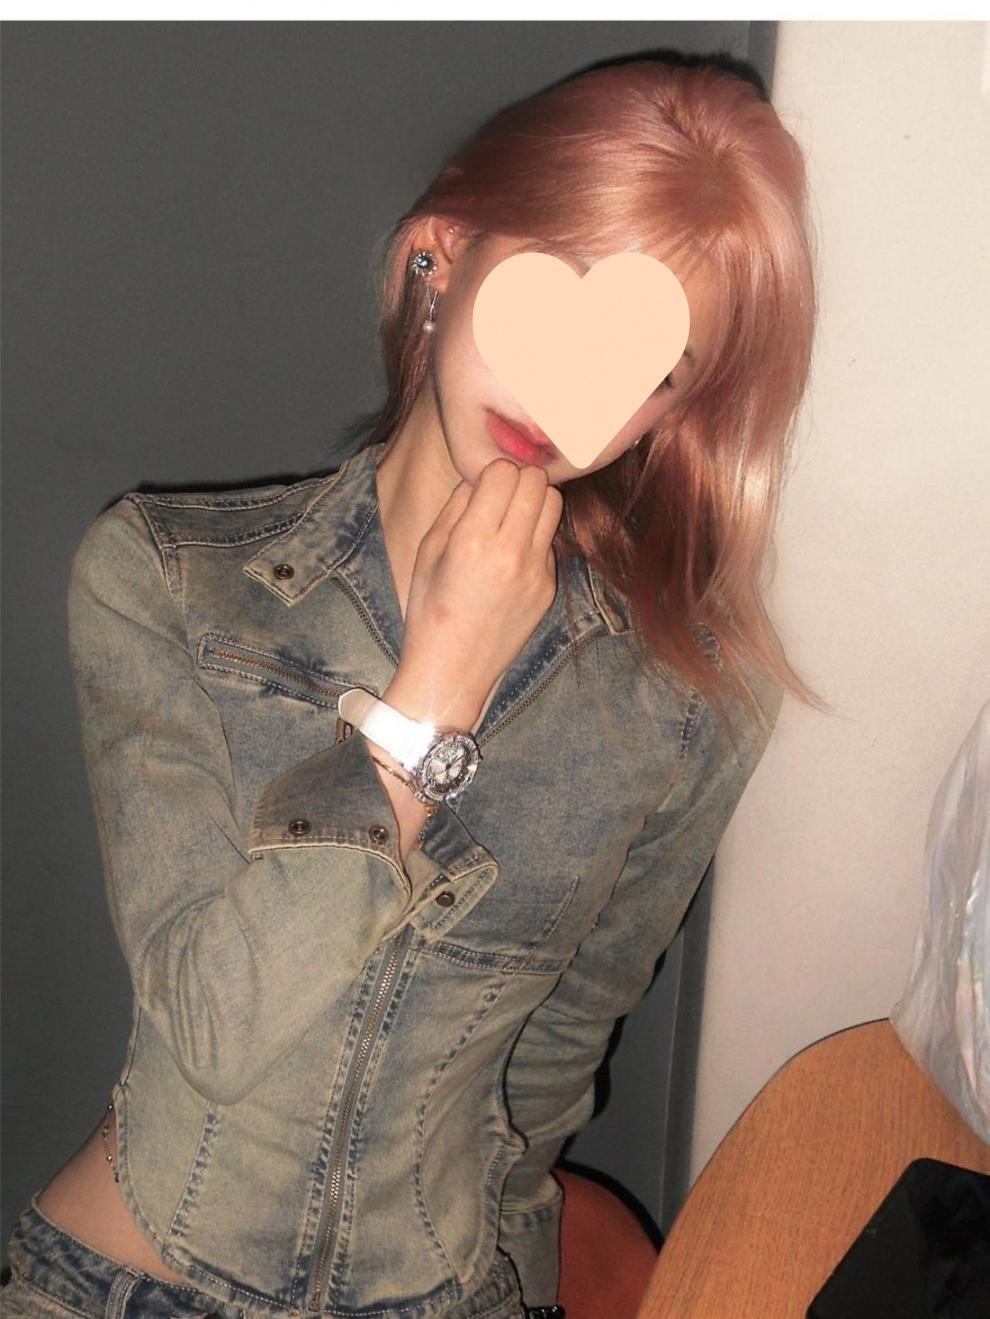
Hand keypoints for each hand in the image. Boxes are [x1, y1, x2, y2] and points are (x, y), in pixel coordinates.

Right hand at [394, 458, 563, 721]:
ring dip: (534, 502)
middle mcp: (511, 553)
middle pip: (536, 481)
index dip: (491, 472)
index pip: (503, 473)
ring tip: (512, 517)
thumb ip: (457, 506)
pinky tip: (512, 556)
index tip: (482, 486)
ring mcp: (536, 572)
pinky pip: (549, 541)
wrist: (452, 670)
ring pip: (554, 505)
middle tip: (501, 495)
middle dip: (518, 480)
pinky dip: (534, 537)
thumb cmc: (429, 609)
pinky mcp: (548, 587)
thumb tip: (481, 477)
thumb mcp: (427, 551)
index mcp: (473, 540)